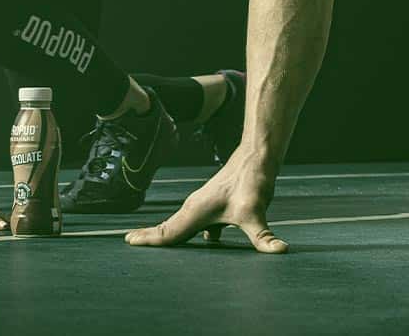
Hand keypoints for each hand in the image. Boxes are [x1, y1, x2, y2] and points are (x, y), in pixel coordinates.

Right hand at [124, 148, 286, 252]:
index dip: (148, 239)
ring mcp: (204, 207)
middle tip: (129, 241)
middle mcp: (195, 208)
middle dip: (150, 237)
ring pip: (182, 226)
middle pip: (168, 228)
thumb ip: (263, 236)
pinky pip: (198, 225)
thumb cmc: (251, 181)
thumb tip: (279, 250)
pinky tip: (206, 246)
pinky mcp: (215, 206)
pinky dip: (194, 235)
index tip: (128, 241)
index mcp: (196, 212)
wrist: (256, 157)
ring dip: (170, 236)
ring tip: (157, 248)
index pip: (167, 231)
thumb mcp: (255, 212)